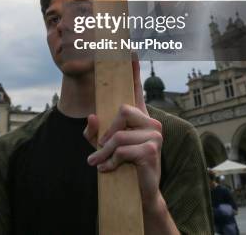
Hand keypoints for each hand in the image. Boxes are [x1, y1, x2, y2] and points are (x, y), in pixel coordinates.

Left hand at [84, 59, 162, 206]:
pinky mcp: (151, 149)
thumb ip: (94, 133)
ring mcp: (154, 135)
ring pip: (118, 135)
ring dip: (104, 153)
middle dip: (106, 132)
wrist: (141, 195)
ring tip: (98, 163)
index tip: (131, 50)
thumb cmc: (122, 166)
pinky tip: (109, 169)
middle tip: (99, 148)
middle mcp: (151, 122)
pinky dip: (111, 161)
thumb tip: (91, 117)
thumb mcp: (103, 148)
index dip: (134, 70)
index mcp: (140, 118)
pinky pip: (122, 149)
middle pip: (122, 110)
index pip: (137, 89)